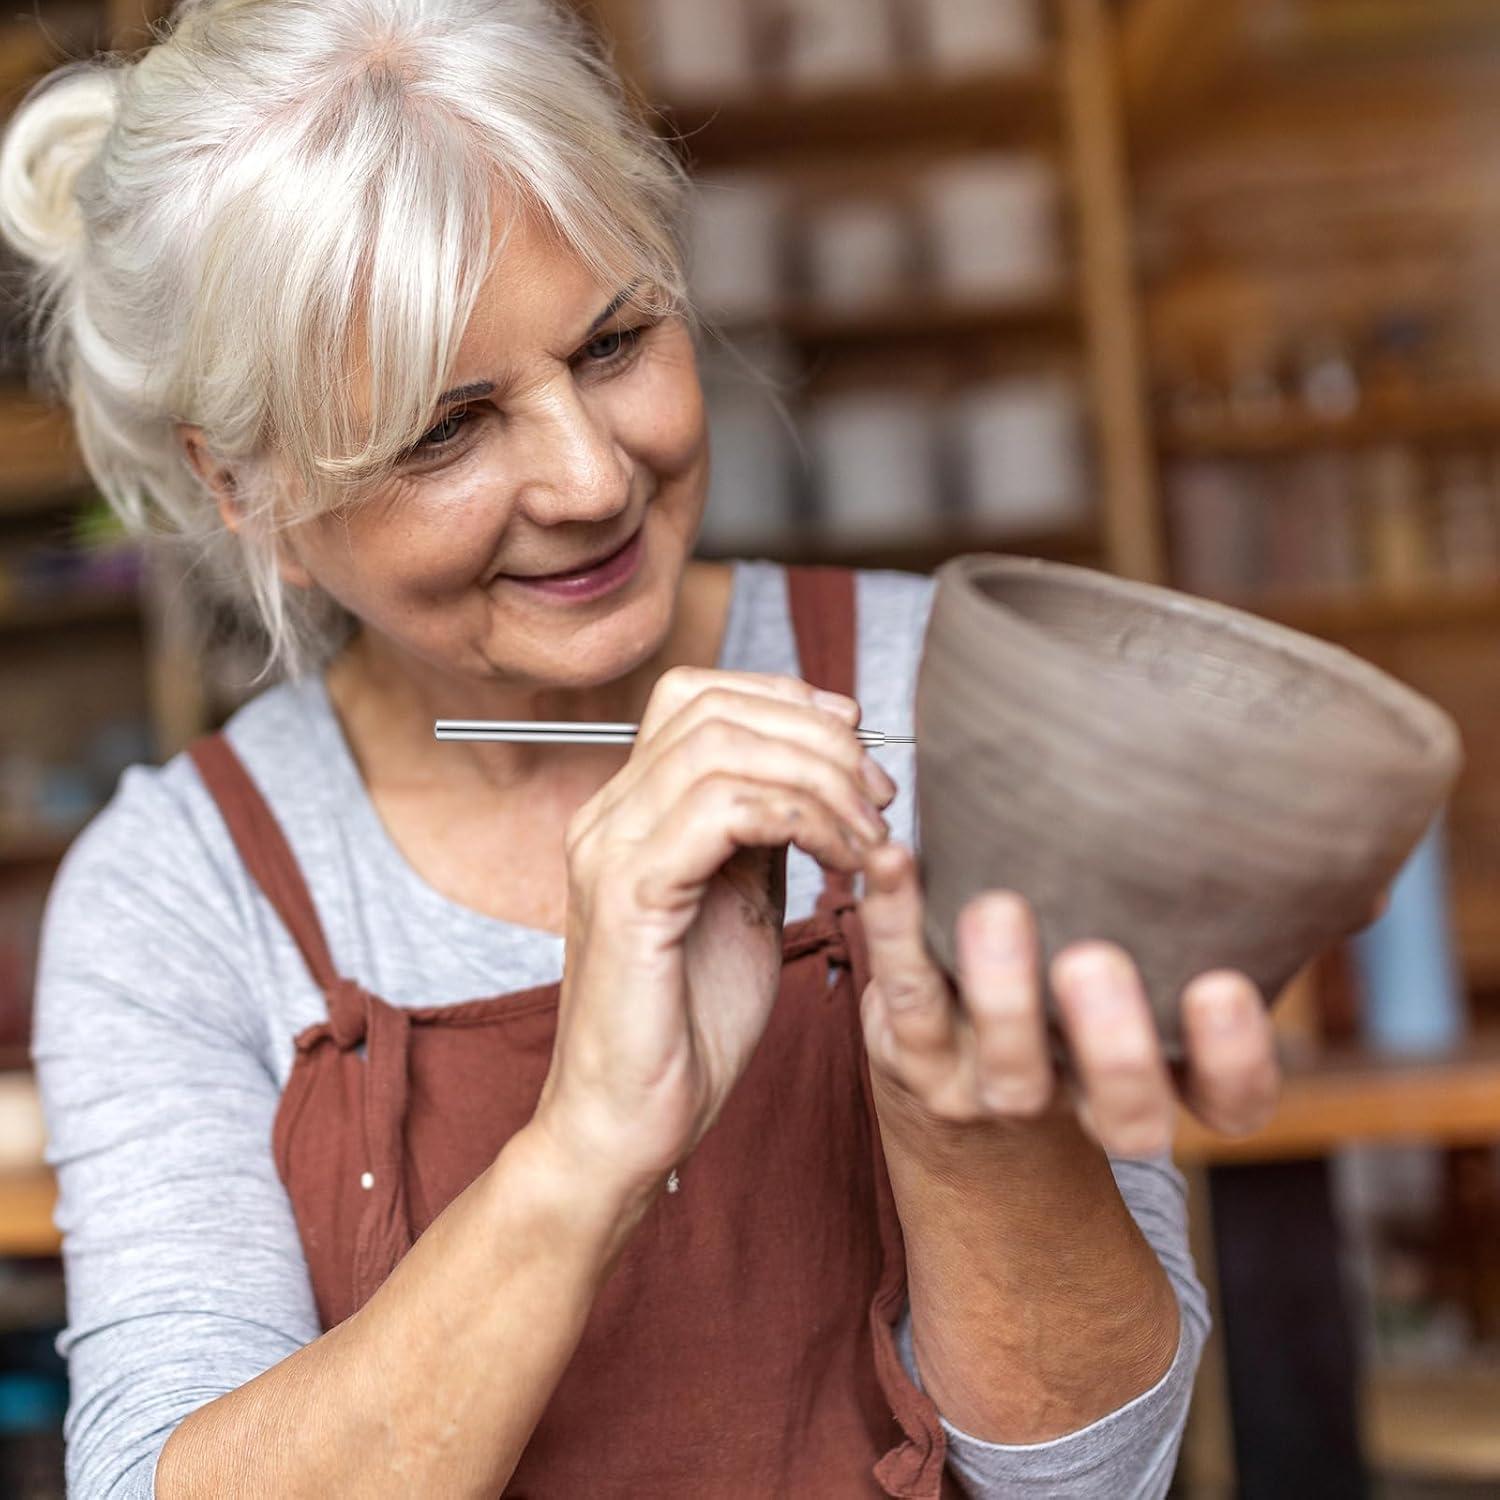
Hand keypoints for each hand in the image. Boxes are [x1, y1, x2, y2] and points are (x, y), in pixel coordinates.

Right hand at [535, 668, 897, 1197]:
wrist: (627, 1127)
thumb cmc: (686, 1026)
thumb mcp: (739, 905)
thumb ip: (761, 834)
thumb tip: (817, 776)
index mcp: (629, 811)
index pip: (697, 695)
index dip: (787, 699)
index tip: (858, 742)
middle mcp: (607, 816)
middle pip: (713, 706)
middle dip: (818, 736)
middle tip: (879, 794)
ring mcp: (609, 850)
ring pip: (721, 745)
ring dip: (819, 777)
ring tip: (870, 835)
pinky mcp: (629, 896)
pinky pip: (722, 811)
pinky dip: (801, 818)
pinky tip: (844, 860)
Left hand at [858, 844, 1279, 1155]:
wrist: (958, 1090)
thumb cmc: (1085, 993)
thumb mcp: (1163, 967)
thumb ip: (1249, 921)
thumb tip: (1361, 881)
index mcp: (1163, 1078)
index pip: (1228, 1104)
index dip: (1232, 1059)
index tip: (1222, 983)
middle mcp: (1083, 1098)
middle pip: (1120, 1113)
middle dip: (1112, 1047)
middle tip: (1092, 960)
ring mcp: (995, 1087)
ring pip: (1005, 1069)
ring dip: (1000, 992)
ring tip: (996, 909)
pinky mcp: (914, 1050)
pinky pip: (906, 994)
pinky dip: (894, 924)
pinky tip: (897, 861)